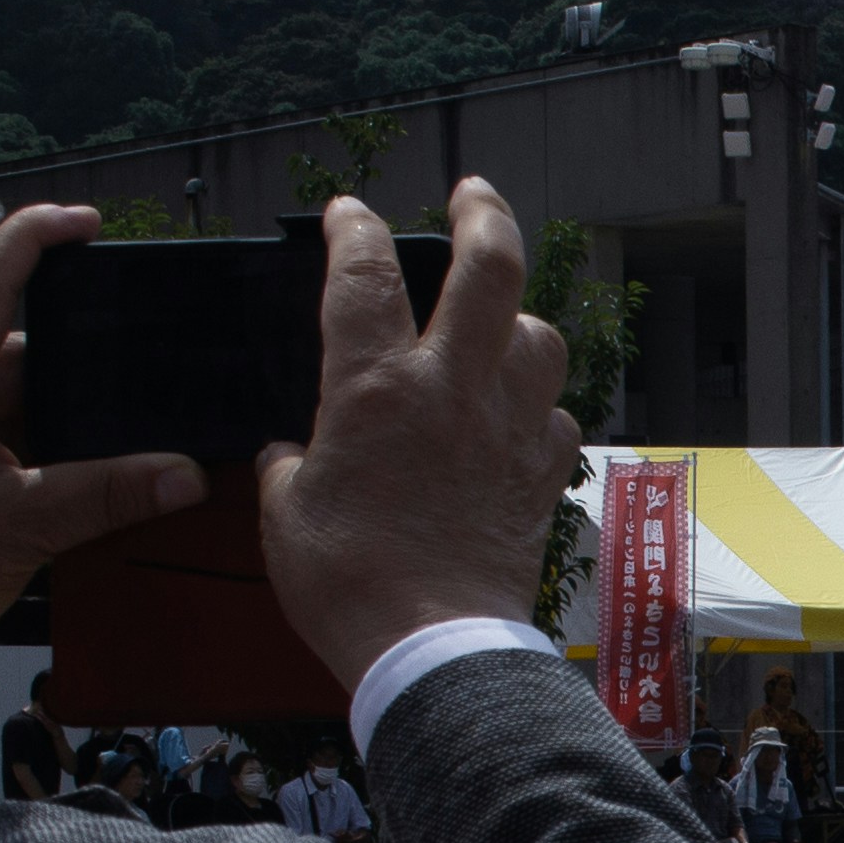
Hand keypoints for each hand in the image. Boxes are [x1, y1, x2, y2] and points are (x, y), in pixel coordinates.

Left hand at [0, 200, 201, 674]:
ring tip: (139, 434)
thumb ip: (105, 495)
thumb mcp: (20, 526)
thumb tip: (185, 474)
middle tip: (152, 374)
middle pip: (28, 346)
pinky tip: (106, 473)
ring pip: (24, 397)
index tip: (90, 225)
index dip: (41, 238)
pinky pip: (16, 440)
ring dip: (76, 414)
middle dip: (91, 359)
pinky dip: (58, 450)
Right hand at [259, 183, 583, 681]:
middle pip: (491, 267)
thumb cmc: (349, 585)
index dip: (353, 229)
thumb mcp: (285, 515)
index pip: (363, 273)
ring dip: (521, 320)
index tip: (348, 213)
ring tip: (501, 322)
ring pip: (541, 337)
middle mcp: (453, 389)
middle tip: (473, 193)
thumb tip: (286, 454)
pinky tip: (519, 416)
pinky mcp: (543, 473)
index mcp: (375, 386)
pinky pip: (558, 415)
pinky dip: (540, 406)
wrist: (434, 649)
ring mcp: (510, 428)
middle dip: (484, 214)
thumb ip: (286, 467)